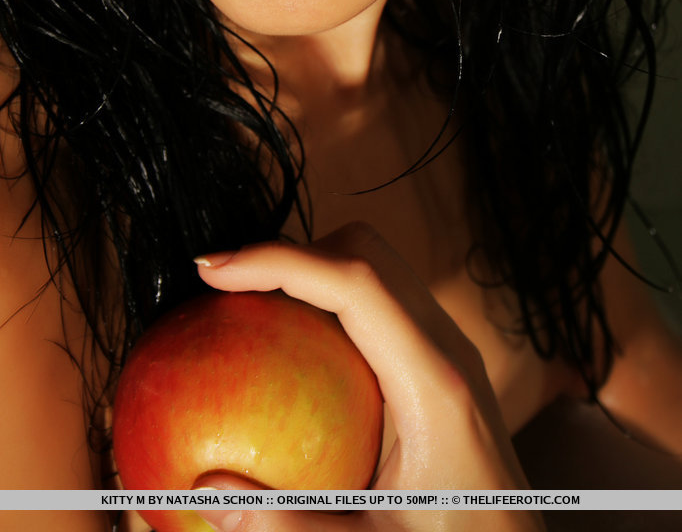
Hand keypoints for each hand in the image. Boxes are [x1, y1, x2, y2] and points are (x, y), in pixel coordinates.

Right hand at [192, 222, 544, 531]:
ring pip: (373, 264)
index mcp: (435, 382)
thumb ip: (289, 526)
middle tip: (222, 284)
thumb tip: (203, 488)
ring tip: (246, 299)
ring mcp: (446, 344)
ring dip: (309, 266)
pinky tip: (287, 339)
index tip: (212, 270)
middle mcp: (446, 345)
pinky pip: (377, 299)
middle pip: (364, 251)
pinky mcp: (437, 355)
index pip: (354, 282)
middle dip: (290, 250)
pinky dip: (326, 295)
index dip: (280, 260)